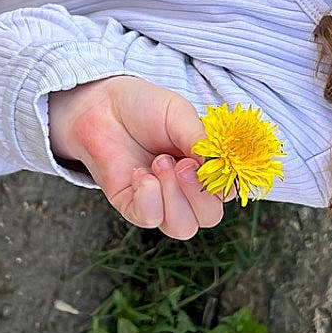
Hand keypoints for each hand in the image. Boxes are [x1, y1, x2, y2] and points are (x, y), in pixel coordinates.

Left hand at [48, 75, 225, 239]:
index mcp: (206, 168)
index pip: (228, 192)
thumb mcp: (178, 114)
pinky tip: (139, 172)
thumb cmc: (145, 108)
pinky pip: (149, 218)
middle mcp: (187, 191)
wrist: (103, 106)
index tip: (211, 161)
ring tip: (158, 162)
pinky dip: (147, 195)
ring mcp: (160, 202)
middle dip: (198, 194)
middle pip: (209, 217)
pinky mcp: (133, 206)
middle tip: (181, 164)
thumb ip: (199, 138)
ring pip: (182, 227)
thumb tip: (216, 164)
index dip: (224, 183)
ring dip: (172, 195)